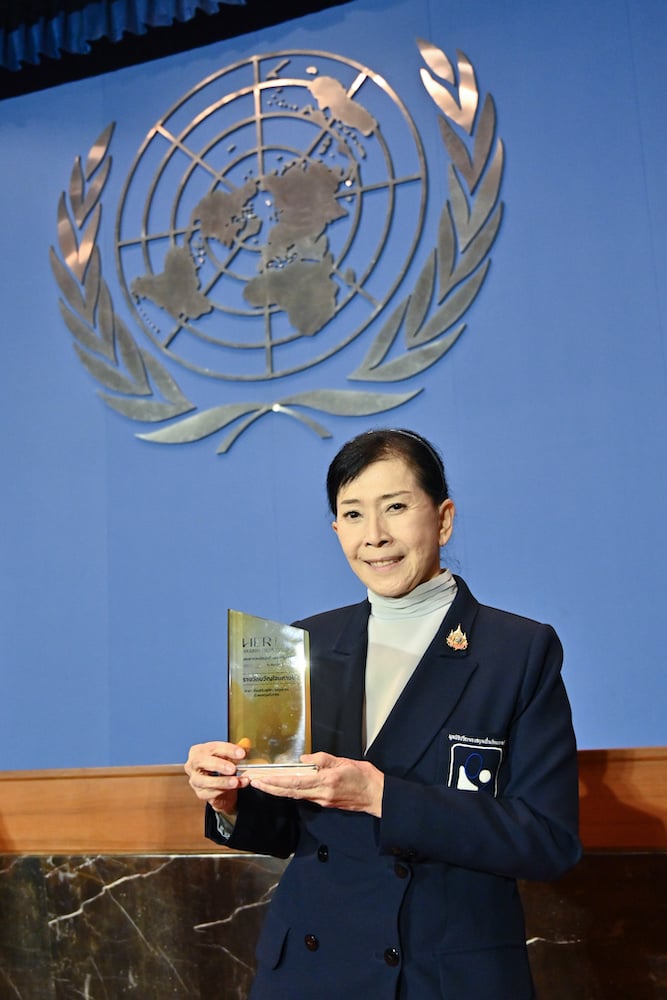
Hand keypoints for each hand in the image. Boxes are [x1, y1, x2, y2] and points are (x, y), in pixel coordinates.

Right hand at [184, 741, 249, 814]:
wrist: (223, 786)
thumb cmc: (223, 766)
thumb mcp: (230, 756)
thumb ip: (237, 750)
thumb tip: (246, 743)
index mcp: (199, 750)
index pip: (212, 747)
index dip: (227, 749)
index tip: (242, 753)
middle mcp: (192, 764)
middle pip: (201, 761)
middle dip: (218, 764)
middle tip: (233, 769)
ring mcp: (194, 780)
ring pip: (203, 781)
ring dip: (221, 781)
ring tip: (236, 781)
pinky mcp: (200, 793)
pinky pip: (209, 793)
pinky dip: (222, 791)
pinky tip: (233, 788)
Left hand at [247, 752, 384, 816]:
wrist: (376, 795)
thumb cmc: (364, 776)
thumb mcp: (343, 761)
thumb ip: (322, 759)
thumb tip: (304, 760)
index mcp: (325, 781)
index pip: (294, 783)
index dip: (275, 782)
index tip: (261, 778)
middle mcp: (321, 794)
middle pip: (290, 792)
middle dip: (270, 787)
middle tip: (254, 782)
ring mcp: (322, 800)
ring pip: (295, 795)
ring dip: (278, 790)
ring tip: (264, 783)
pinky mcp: (325, 803)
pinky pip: (304, 796)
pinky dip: (291, 791)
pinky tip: (284, 786)